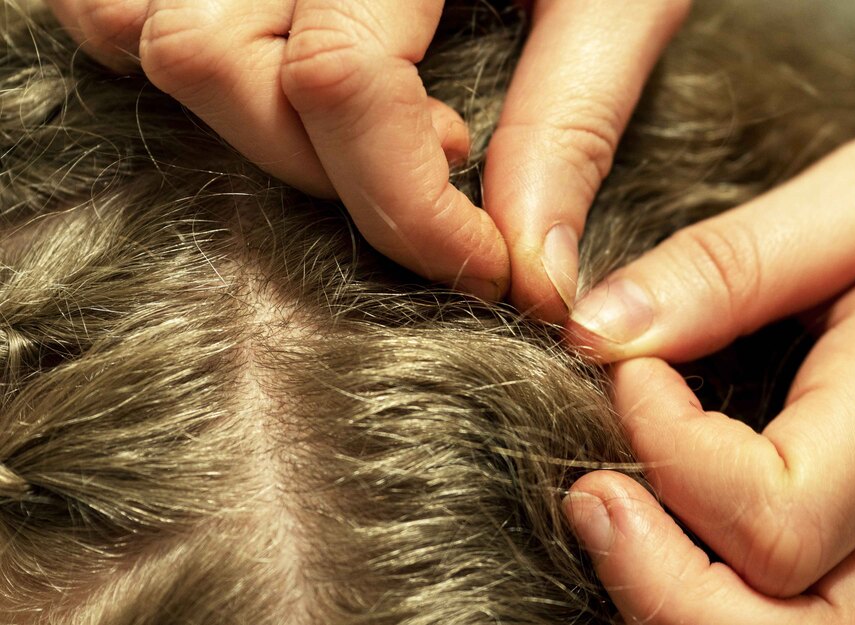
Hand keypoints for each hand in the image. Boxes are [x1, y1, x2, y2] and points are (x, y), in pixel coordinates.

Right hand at [47, 0, 688, 309]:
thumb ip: (570, 126)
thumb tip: (532, 273)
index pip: (340, 77)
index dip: (410, 211)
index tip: (490, 269)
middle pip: (212, 58)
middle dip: (326, 168)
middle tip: (443, 160)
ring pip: (143, 27)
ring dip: (251, 118)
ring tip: (380, 120)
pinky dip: (198, 61)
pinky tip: (303, 83)